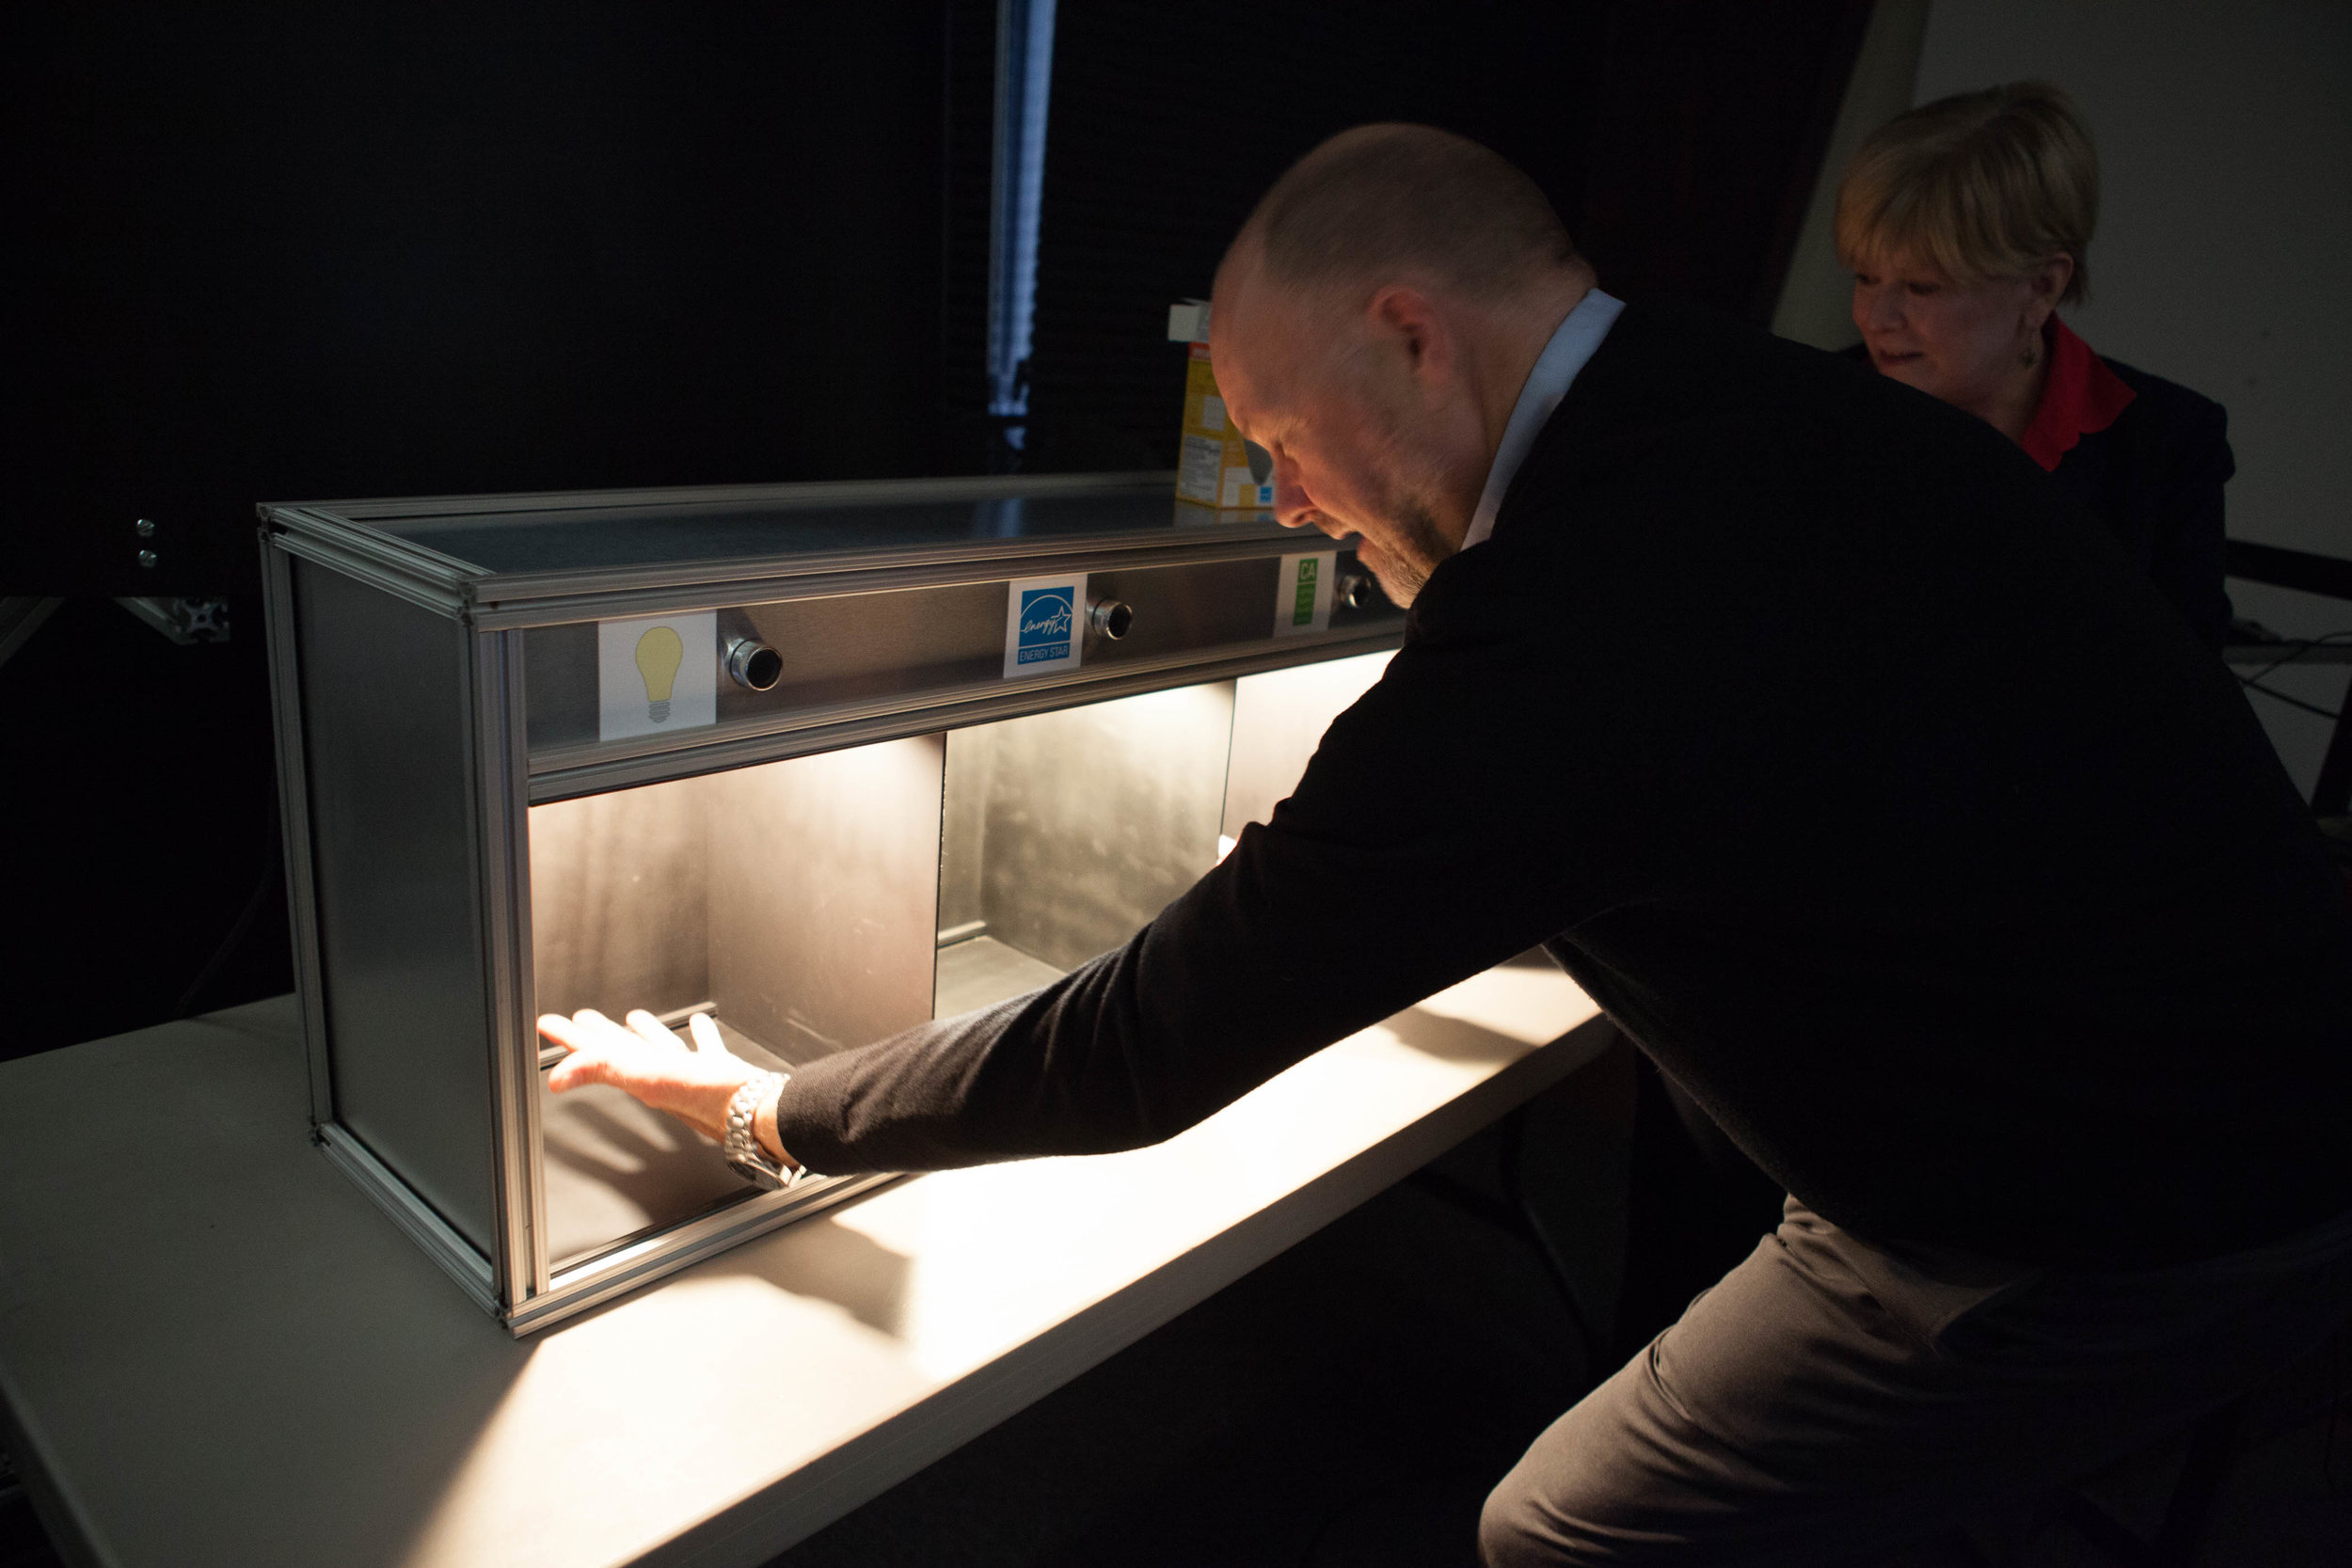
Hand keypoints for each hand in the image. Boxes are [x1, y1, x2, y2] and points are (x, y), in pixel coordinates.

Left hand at [537, 1009, 794, 1164]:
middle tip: (580, 1019)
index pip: (594, 1054)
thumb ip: (604, 1070)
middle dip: (599, 1034)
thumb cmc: (711, 1100)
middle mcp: (660, 1077)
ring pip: (660, 1048)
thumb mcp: (650, 1077)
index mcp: (640, 1076)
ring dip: (646, 1033)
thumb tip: (557, 1077)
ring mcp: (689, 1075)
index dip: (569, 1039)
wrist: (759, 1111)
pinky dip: (699, 1036)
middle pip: (621, 1051)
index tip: (548, 1023)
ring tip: (634, 1018)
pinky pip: (704, 1049)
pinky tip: (700, 1026)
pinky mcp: (718, 1072)